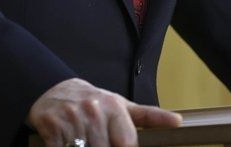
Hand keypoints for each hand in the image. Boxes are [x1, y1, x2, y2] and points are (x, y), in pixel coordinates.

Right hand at [27, 78, 181, 146]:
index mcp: (113, 106)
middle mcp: (93, 110)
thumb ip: (149, 116)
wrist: (53, 89)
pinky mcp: (52, 126)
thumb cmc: (92, 101)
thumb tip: (177, 121)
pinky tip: (69, 145)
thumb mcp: (121, 105)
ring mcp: (71, 119)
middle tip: (101, 144)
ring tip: (85, 143)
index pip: (126, 142)